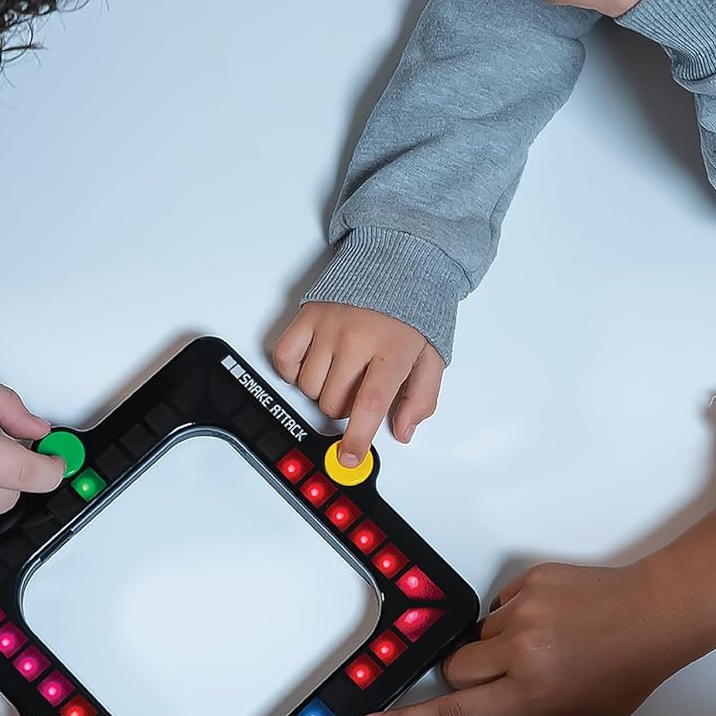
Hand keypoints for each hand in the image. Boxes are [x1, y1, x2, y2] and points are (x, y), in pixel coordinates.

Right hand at [273, 303, 443, 463]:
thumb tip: (403, 430)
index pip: (369, 405)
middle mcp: (357, 338)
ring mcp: (328, 326)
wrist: (400, 256)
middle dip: (345, 407)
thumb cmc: (415, 307)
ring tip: (342, 370)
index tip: (350, 458)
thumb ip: (421, 396)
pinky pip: (284, 358)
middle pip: (333, 402)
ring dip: (322, 390)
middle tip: (360, 386)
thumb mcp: (432, 354)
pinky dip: (293, 371)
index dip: (358, 439)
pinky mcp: (308, 315)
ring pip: (308, 386)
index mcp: (392, 350)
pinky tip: (314, 364)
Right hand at [359, 500, 715, 715]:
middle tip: (510, 680)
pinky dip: (514, 620)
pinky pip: (497, 607)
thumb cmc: (626, 673)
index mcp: (532, 692)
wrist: (658, 613)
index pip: (453, 713)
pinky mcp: (527, 580)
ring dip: (498, 648)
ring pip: (476, 637)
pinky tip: (552, 624)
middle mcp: (521, 649)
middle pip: (454, 669)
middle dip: (470, 680)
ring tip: (546, 647)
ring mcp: (522, 610)